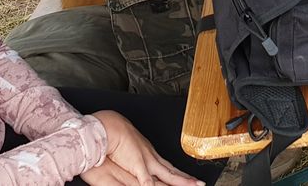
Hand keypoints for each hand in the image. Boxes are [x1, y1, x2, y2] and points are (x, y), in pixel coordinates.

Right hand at [84, 111, 200, 185]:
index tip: (191, 180)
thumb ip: (137, 163)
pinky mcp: (139, 164)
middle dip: (187, 179)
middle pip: (173, 171)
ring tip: (194, 185)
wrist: (107, 127)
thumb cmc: (115, 138)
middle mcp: (152, 157)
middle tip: (200, 184)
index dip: (181, 175)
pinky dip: (154, 185)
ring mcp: (147, 161)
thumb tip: (143, 172)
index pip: (170, 168)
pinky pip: (149, 180)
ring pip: (169, 174)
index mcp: (150, 155)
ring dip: (181, 181)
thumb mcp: (130, 152)